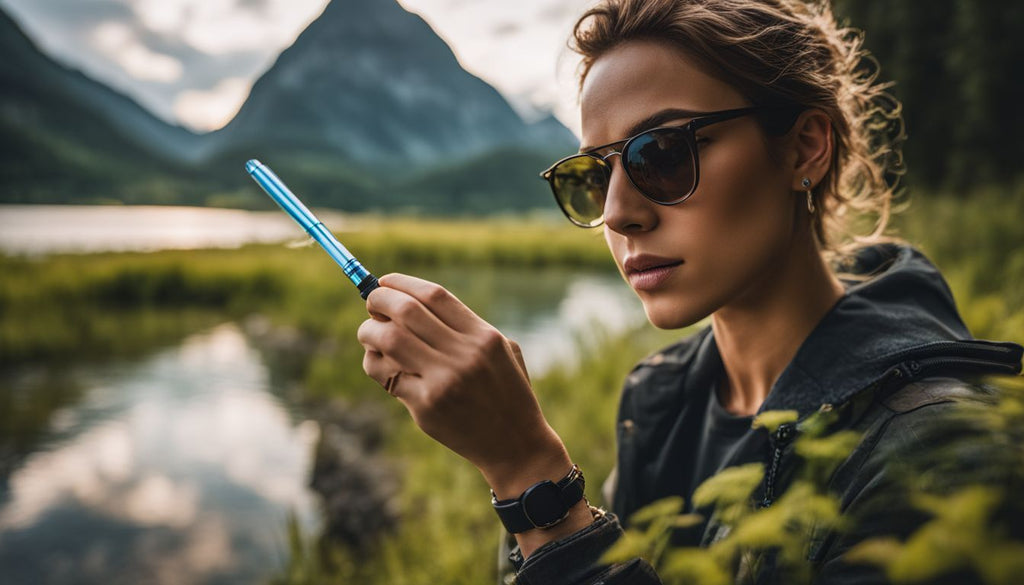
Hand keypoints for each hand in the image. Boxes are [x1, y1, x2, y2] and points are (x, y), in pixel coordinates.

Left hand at [357, 273, 571, 496]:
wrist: (516, 444)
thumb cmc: (507, 392)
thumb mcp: (503, 351)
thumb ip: (465, 327)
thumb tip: (408, 303)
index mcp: (484, 336)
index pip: (434, 295)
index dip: (403, 283)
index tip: (386, 282)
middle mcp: (464, 355)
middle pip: (406, 311)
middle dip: (378, 300)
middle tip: (371, 304)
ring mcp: (444, 381)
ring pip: (389, 339)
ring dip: (369, 331)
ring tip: (369, 333)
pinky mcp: (427, 407)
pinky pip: (386, 375)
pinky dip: (374, 363)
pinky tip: (377, 361)